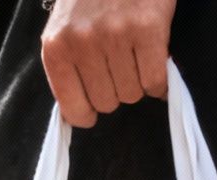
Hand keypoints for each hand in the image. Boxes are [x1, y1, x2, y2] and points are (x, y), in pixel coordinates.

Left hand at [41, 0, 174, 128]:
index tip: (94, 105)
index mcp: (56, 47)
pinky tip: (155, 60)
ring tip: (135, 55)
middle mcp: (82, 43)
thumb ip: (67, 66)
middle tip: (119, 66)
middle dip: (116, 90)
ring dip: (138, 81)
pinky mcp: (147, 29)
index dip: (88, 112)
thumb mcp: (64, 28)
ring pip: (133, 93)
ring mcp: (115, 36)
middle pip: (108, 103)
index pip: (73, 109)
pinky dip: (160, 80)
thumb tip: (78, 114)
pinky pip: (156, 80)